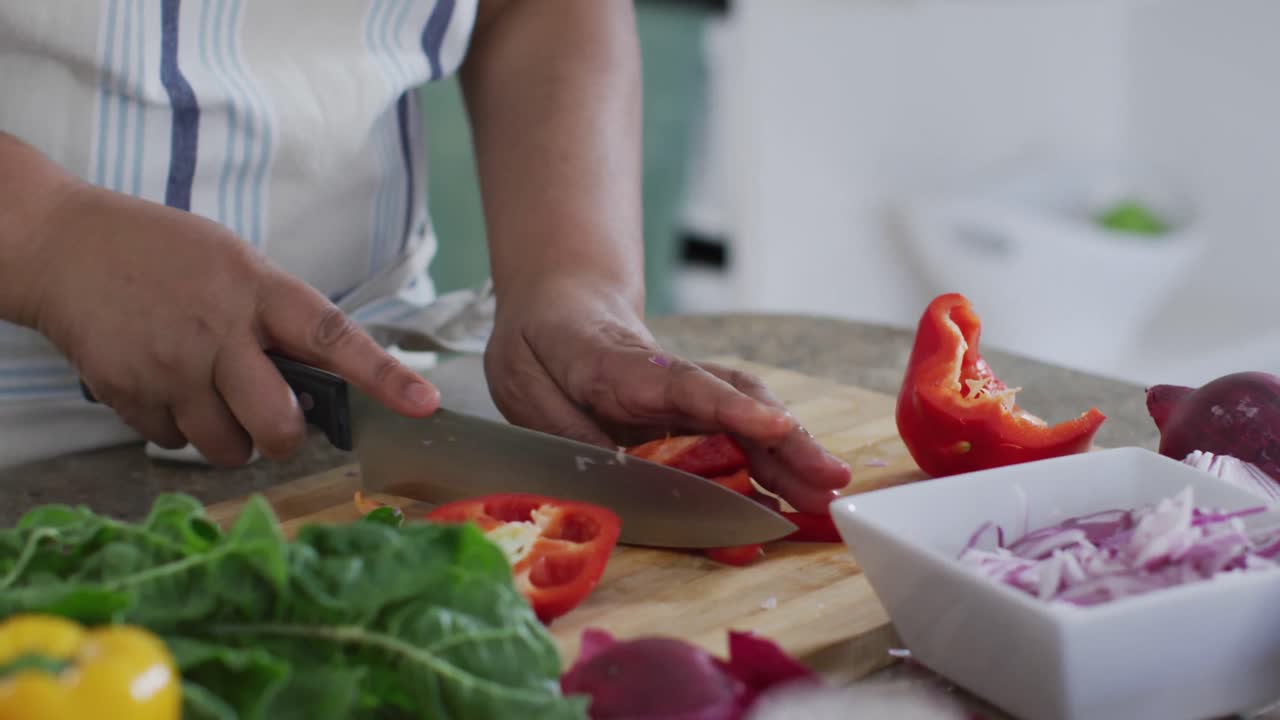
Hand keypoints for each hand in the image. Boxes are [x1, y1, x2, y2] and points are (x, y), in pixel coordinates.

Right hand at [26, 184, 439, 464]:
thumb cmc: (165, 254)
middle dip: (284, 436)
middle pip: (277, 423)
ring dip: (229, 439)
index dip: (384, 375)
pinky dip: (177, 430)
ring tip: (211, 396)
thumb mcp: (235, 264)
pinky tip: (165, 387)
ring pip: (226, 447)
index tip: (426, 403)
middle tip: (274, 421)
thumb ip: (277, 317)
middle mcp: (219, 331)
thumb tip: (319, 380)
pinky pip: (173, 443)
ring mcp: (171, 365)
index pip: (334, 337)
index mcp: (259, 289)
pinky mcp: (128, 392)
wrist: (63, 244)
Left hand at [483, 279, 851, 513]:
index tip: (776, 427)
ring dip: (787, 461)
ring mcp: (684, 399)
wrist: (558, 314)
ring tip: (823, 499)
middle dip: (787, 443)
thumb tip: (617, 479)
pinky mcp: (690, 418)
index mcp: (621, 367)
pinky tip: (786, 502)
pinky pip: (731, 443)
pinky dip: (762, 472)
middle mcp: (668, 381)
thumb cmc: (540, 353)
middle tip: (828, 482)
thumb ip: (569, 435)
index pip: (685, 385)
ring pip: (745, 423)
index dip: (731, 409)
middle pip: (736, 403)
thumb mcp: (526, 390)